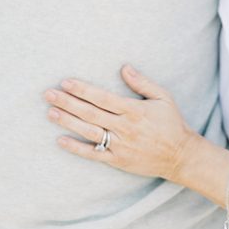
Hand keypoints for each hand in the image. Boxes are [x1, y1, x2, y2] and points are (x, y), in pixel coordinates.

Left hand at [45, 64, 196, 181]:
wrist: (180, 155)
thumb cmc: (172, 123)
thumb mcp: (163, 98)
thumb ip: (143, 83)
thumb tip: (124, 67)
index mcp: (134, 110)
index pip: (103, 97)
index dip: (83, 89)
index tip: (66, 82)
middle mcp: (124, 127)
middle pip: (90, 113)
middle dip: (68, 102)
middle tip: (48, 94)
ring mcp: (120, 144)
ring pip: (88, 131)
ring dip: (67, 122)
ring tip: (50, 112)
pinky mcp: (117, 160)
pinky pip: (93, 154)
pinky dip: (76, 148)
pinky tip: (60, 140)